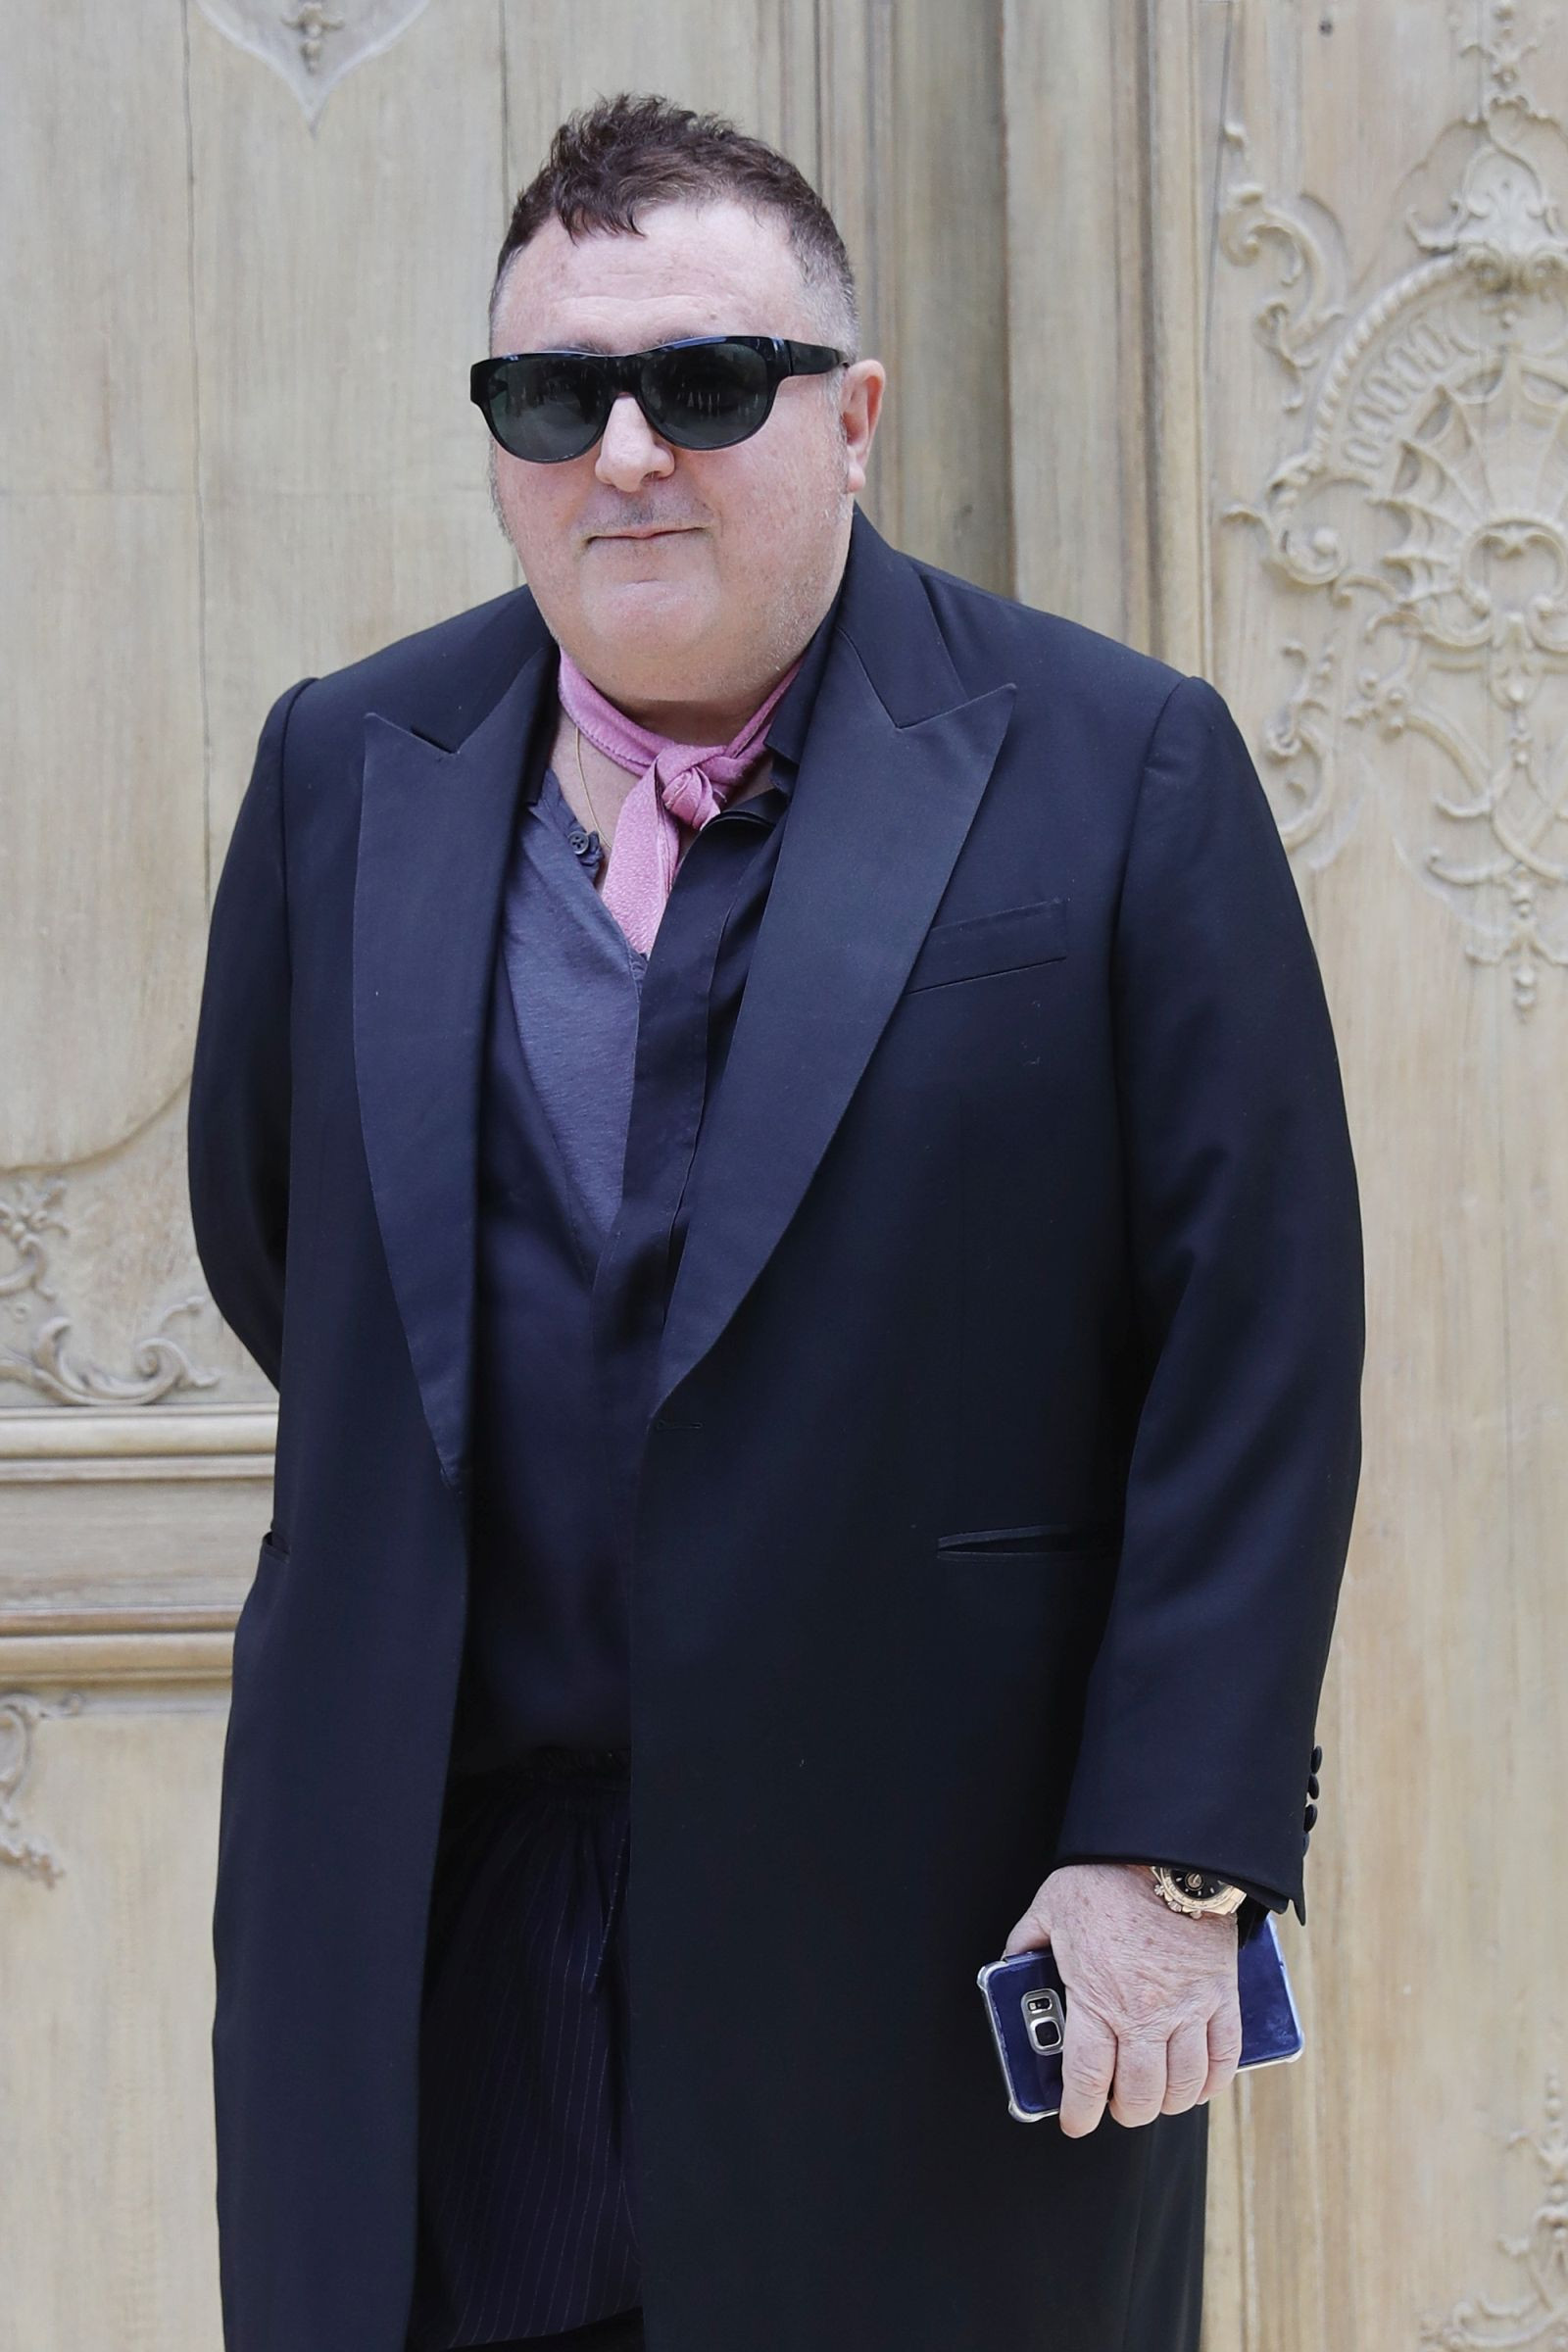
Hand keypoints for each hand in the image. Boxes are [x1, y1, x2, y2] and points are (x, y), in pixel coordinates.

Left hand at [1001, 1861, 1242, 2136]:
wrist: (1167, 1851)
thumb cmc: (1107, 1879)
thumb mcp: (1051, 1908)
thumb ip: (1028, 1943)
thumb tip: (1010, 1966)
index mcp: (1097, 1999)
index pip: (1087, 2079)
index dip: (1079, 2112)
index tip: (1075, 2122)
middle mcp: (1145, 2015)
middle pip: (1139, 2094)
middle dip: (1125, 2111)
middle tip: (1116, 2107)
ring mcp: (1188, 2008)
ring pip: (1183, 2084)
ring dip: (1167, 2102)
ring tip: (1155, 2098)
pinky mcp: (1221, 1996)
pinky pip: (1224, 2057)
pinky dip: (1212, 2081)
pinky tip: (1198, 2086)